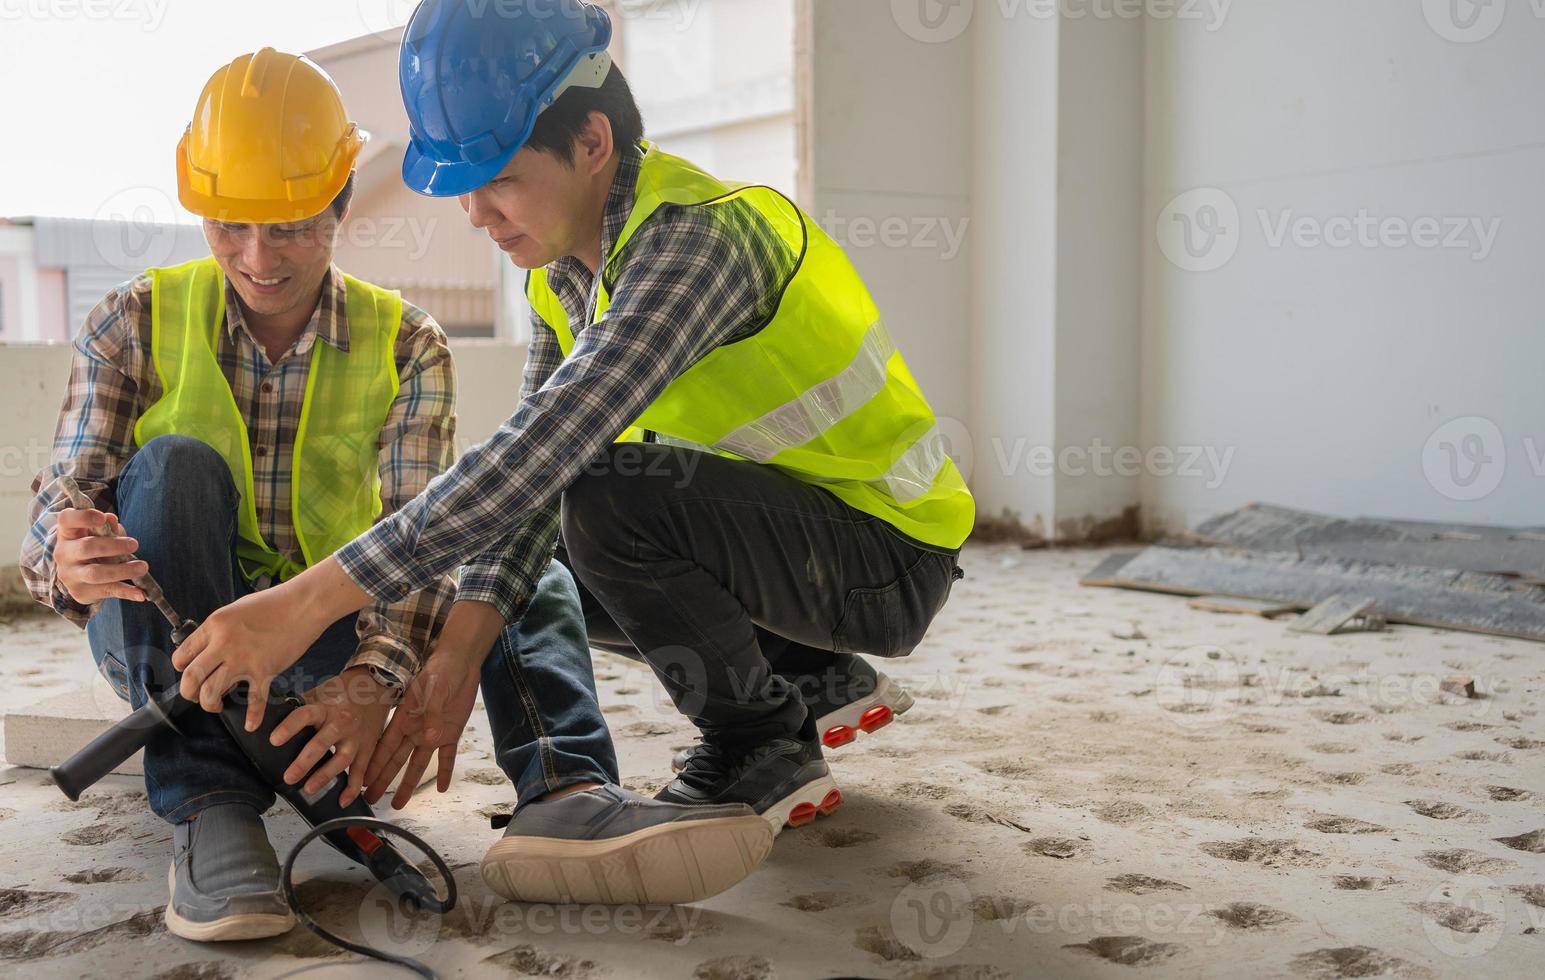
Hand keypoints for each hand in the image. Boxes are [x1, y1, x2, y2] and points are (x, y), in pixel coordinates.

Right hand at [53, 508, 147, 604]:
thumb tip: (111, 519)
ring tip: (143, 567)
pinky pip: (107, 591)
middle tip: (135, 544)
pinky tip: (141, 594)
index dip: (83, 517)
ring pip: (95, 573)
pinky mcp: (81, 592)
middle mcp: (64, 553)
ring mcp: (70, 575)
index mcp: (67, 533)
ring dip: (122, 570)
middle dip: (112, 546)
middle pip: (86, 547)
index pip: (67, 519)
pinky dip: (126, 592)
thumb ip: (105, 526)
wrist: (77, 574)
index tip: (102, 517)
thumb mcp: (96, 532)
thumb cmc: (92, 544)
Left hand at [173, 556, 372, 730]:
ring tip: (217, 705)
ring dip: (210, 704)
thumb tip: (210, 648)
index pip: (183, 654)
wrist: (303, 605)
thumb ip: (220, 630)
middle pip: (191, 677)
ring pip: (212, 692)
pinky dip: (253, 717)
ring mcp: (243, 659)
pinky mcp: (265, 671)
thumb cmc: (273, 603)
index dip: (181, 668)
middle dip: (189, 693)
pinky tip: (251, 725)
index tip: (188, 673)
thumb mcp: (236, 609)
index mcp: (214, 626)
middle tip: (196, 696)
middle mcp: (224, 644)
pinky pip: (254, 701)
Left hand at [270, 668, 395, 806]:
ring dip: (325, 776)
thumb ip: (299, 704)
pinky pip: (360, 771)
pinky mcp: (367, 748)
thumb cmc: (343, 692)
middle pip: (322, 743)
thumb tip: (269, 713)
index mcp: (325, 708)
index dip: (289, 727)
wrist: (376, 686)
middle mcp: (341, 723)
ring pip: (341, 759)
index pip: (304, 715)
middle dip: (305, 762)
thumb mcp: (320, 692)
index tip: (274, 740)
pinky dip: (352, 788)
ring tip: (309, 789)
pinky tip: (342, 801)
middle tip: (289, 777)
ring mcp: (356, 737)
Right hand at [365, 600, 503, 808]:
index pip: (385, 746)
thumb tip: (428, 740)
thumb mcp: (432, 690)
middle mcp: (415, 730)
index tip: (361, 781)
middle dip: (384, 780)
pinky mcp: (451, 733)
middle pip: (396, 760)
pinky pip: (447, 756)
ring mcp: (432, 733)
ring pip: (418, 763)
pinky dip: (446, 771)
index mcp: (404, 719)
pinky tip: (442, 788)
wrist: (460, 663)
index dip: (374, 764)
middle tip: (372, 799)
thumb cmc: (439, 671)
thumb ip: (431, 714)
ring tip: (398, 803)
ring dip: (409, 783)